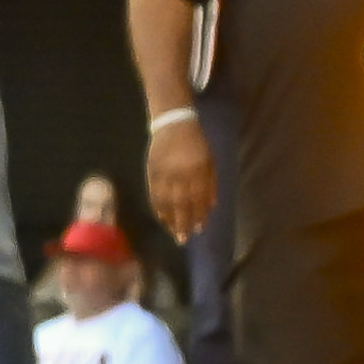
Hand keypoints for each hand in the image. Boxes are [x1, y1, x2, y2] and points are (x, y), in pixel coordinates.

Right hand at [146, 113, 217, 238]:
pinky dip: (157, 208)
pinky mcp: (152, 173)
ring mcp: (165, 174)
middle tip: (183, 240)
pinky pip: (154, 194)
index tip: (199, 229)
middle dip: (182, 223)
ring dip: (169, 219)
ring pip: (166, 202)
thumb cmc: (196, 143)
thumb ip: (211, 184)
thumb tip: (212, 207)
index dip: (198, 215)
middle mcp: (181, 175)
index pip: (198, 198)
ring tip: (172, 233)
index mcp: (198, 171)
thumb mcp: (210, 161)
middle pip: (181, 204)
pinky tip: (161, 218)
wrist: (173, 124)